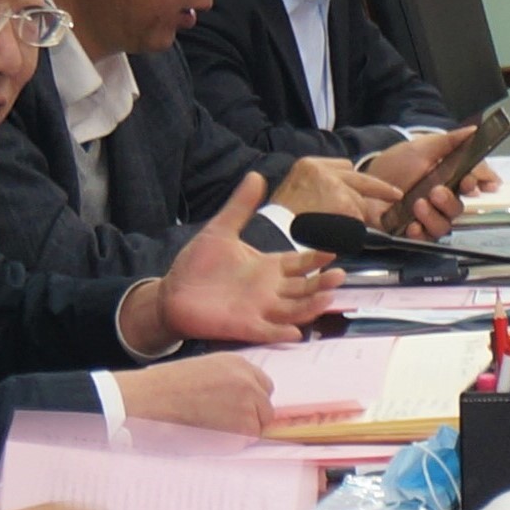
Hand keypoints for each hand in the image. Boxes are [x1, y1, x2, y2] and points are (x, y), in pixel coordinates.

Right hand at [115, 351, 278, 434]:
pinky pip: (246, 441)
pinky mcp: (243, 425)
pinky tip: (209, 437)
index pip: (264, 386)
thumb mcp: (203, 369)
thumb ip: (228, 380)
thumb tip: (239, 401)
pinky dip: (231, 444)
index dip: (251, 401)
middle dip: (250, 418)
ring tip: (211, 430)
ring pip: (258, 426)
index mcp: (238, 363)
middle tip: (222, 425)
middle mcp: (249, 380)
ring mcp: (249, 402)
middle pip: (265, 407)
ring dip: (240, 432)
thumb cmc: (165, 387)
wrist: (149, 399)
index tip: (236, 410)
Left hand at [146, 177, 333, 343]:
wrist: (171, 293)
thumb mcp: (221, 230)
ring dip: (311, 306)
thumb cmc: (197, 265)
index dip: (317, 259)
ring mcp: (260, 310)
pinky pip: (268, 332)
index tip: (333, 251)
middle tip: (339, 276)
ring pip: (294, 310)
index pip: (301, 263)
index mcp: (268, 267)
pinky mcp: (245, 327)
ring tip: (327, 298)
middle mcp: (270, 290)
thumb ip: (240, 206)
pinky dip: (282, 333)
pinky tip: (296, 332)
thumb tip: (256, 175)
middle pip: (305, 288)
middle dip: (323, 283)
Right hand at [274, 155, 403, 226]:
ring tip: (337, 231)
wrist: (273, 232)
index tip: (367, 186)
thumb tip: (340, 193)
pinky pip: (358, 220)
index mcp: (309, 165)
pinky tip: (340, 237)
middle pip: (359, 180)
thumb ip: (317, 186)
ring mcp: (336, 186)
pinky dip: (353, 231)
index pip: (344, 166)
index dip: (354, 180)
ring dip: (355, 218)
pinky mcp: (345, 204)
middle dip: (380, 188)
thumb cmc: (280, 220)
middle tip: (395, 194)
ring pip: (359, 202)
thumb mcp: (293, 191)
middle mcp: (323, 170)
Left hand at [361, 128, 475, 239]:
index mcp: (450, 180)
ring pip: (443, 226)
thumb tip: (474, 131)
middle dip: (449, 201)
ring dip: (433, 216)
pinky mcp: (411, 232)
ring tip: (418, 204)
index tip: (469, 182)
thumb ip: (449, 141)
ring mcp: (427, 218)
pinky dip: (420, 234)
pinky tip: (412, 226)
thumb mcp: (422, 147)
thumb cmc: (398, 162)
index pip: (471, 185)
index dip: (475, 184)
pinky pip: (423, 239)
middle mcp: (442, 202)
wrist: (367, 179)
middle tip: (436, 191)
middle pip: (457, 209)